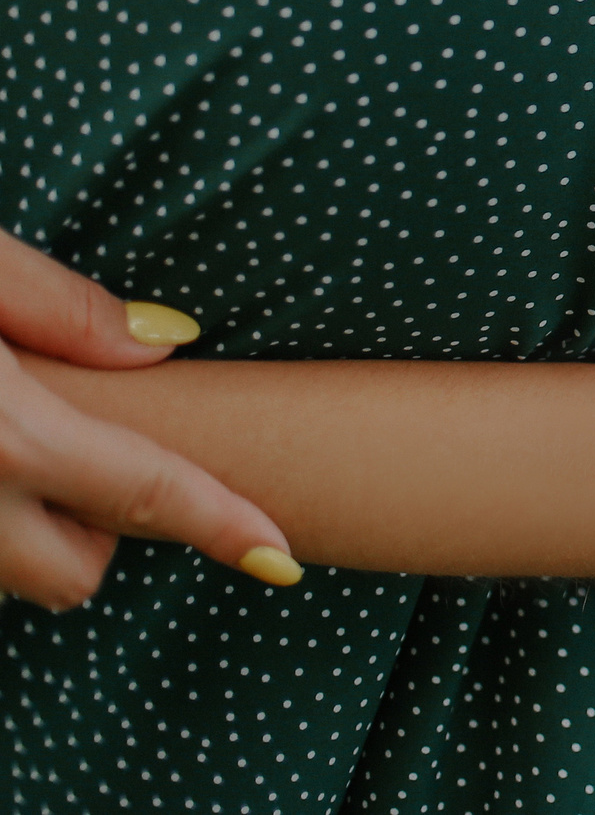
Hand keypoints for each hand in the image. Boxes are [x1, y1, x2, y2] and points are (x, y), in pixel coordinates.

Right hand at [0, 229, 297, 608]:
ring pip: (11, 571)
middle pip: (73, 572)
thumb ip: (59, 305)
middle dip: (104, 529)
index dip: (222, 525)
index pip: (142, 492)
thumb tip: (163, 342)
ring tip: (10, 428)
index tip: (282, 556)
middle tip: (86, 441)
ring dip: (30, 524)